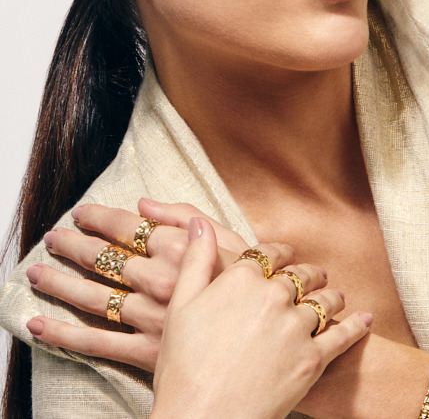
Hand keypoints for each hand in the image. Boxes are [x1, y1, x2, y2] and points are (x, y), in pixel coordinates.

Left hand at [25, 199, 247, 370]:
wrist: (269, 339)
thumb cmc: (252, 285)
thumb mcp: (232, 239)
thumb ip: (187, 215)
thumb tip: (145, 201)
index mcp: (178, 249)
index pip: (127, 226)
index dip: (99, 217)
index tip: (82, 212)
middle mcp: (158, 280)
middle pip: (102, 259)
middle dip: (72, 246)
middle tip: (53, 238)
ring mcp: (149, 317)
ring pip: (91, 298)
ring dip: (58, 284)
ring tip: (35, 273)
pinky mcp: (145, 352)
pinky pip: (97, 344)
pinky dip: (63, 335)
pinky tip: (39, 325)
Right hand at [151, 218, 371, 417]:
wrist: (203, 418)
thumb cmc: (184, 364)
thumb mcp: (181, 304)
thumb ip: (196, 259)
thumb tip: (200, 225)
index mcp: (243, 278)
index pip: (270, 252)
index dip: (279, 251)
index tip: (285, 253)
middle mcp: (274, 295)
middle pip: (300, 274)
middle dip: (308, 272)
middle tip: (315, 274)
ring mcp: (296, 327)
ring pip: (324, 300)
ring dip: (331, 295)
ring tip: (335, 294)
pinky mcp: (313, 359)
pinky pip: (343, 335)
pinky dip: (356, 325)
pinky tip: (365, 319)